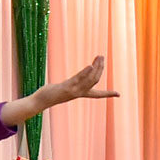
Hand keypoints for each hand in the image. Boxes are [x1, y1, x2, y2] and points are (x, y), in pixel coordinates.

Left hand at [1, 57, 118, 125]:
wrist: (40, 102)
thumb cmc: (49, 95)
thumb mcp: (62, 89)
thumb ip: (70, 85)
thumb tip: (72, 81)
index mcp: (79, 94)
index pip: (97, 94)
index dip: (108, 93)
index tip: (119, 94)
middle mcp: (79, 93)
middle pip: (94, 81)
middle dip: (100, 69)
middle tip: (102, 57)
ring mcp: (73, 91)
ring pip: (89, 80)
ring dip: (96, 67)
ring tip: (100, 57)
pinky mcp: (66, 89)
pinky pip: (79, 80)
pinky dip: (85, 73)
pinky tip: (91, 65)